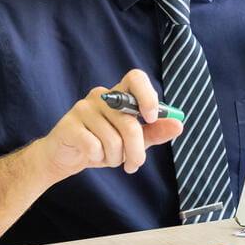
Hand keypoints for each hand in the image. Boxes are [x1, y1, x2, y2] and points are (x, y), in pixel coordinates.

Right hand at [35, 70, 182, 180]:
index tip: (151, 118)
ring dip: (114, 158)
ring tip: (106, 157)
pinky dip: (97, 158)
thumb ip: (155, 132)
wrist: (65, 157)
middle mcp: (100, 96)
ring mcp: (82, 108)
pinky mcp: (69, 124)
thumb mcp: (132, 141)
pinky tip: (90, 155)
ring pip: (113, 140)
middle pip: (129, 123)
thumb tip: (178, 124)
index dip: (148, 96)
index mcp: (118, 94)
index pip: (136, 78)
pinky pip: (94, 147)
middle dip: (136, 151)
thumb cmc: (101, 145)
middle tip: (134, 166)